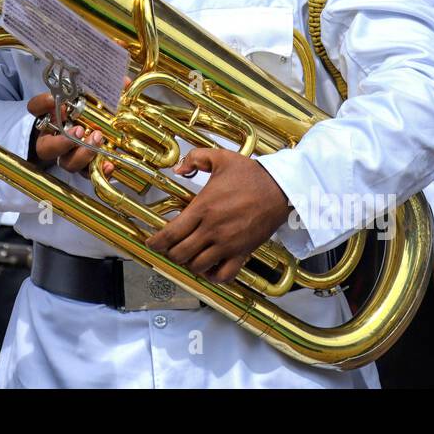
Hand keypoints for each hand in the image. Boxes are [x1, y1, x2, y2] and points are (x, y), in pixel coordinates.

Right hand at [26, 93, 113, 176]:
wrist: (98, 127)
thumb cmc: (90, 108)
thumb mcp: (93, 95)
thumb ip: (104, 87)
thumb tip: (124, 81)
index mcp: (50, 116)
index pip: (35, 108)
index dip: (42, 104)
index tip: (55, 99)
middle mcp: (55, 139)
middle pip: (46, 148)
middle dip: (63, 141)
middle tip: (79, 130)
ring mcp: (69, 155)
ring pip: (66, 163)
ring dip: (82, 154)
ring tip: (98, 139)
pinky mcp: (85, 167)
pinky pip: (87, 174)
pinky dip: (98, 169)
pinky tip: (109, 164)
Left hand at [147, 148, 290, 282]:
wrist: (281, 188)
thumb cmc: (251, 174)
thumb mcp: (220, 157)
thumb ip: (195, 159)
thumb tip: (178, 169)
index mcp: (203, 208)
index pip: (171, 234)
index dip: (156, 243)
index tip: (151, 244)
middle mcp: (212, 229)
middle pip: (180, 254)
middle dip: (170, 253)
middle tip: (170, 248)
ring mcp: (228, 244)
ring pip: (198, 266)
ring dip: (189, 264)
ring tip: (189, 256)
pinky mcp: (243, 252)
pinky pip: (224, 275)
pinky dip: (213, 276)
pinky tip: (209, 268)